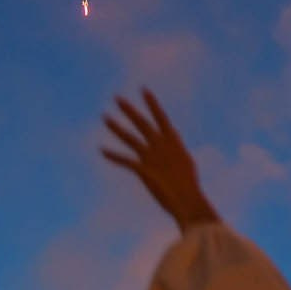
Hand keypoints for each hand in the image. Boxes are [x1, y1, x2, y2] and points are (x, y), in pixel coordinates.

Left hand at [100, 90, 218, 230]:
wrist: (188, 199)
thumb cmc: (188, 184)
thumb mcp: (185, 160)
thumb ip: (176, 146)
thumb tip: (174, 134)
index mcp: (173, 141)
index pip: (161, 117)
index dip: (152, 103)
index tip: (143, 90)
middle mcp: (161, 145)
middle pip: (142, 123)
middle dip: (129, 110)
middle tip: (117, 98)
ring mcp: (151, 157)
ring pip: (130, 138)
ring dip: (116, 127)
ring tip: (104, 117)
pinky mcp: (143, 170)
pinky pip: (125, 160)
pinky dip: (113, 155)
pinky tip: (102, 150)